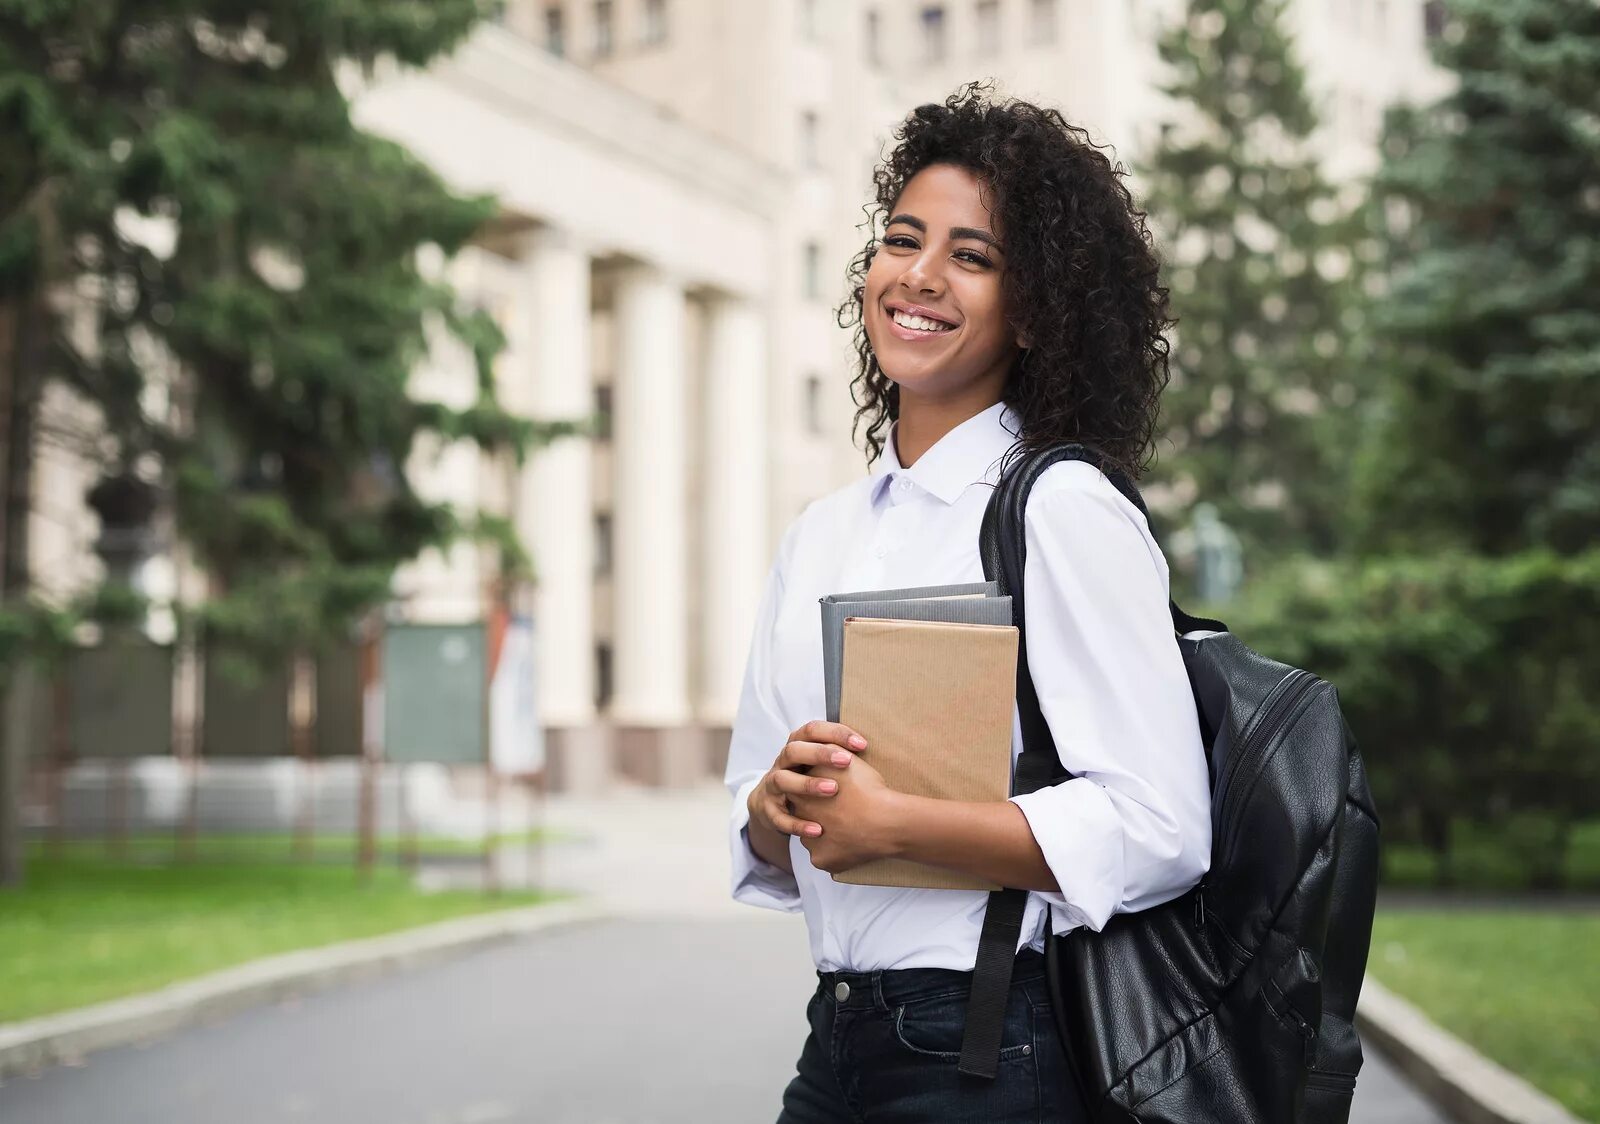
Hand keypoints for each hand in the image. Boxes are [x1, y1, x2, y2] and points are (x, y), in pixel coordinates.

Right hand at [747, 720, 868, 841]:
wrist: (773, 803)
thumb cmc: (810, 778)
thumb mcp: (821, 764)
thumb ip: (839, 755)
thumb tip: (872, 750)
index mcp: (797, 745)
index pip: (812, 730)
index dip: (836, 733)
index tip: (862, 744)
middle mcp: (782, 762)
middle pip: (794, 750)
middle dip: (819, 754)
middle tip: (846, 761)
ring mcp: (772, 785)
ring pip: (783, 780)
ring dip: (807, 784)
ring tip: (833, 790)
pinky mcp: (769, 809)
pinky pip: (780, 817)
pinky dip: (798, 824)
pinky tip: (818, 830)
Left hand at [793, 750, 904, 875]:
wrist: (887, 820)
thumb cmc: (869, 789)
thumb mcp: (846, 758)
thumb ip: (827, 751)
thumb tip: (820, 746)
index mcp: (802, 791)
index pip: (800, 789)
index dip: (817, 789)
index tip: (833, 791)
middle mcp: (800, 817)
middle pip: (803, 813)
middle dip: (817, 811)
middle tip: (841, 809)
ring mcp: (809, 841)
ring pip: (812, 836)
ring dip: (824, 832)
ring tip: (848, 826)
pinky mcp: (820, 860)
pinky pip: (823, 856)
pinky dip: (834, 852)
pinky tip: (850, 843)